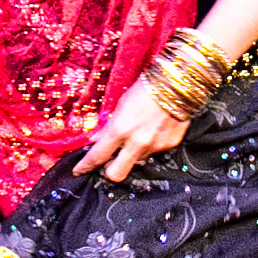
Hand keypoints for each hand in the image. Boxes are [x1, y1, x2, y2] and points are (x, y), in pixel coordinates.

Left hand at [73, 81, 187, 184]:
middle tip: (109, 162)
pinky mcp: (170, 145)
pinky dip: (150, 145)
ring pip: (137, 162)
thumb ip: (109, 126)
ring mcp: (155, 146)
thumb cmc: (146, 88)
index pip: (97, 156)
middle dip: (109, 171)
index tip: (79, 171)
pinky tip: (153, 130)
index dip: (85, 166)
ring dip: (133, 154)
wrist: (178, 83)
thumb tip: (97, 141)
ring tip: (137, 135)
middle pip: (116, 174)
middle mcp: (137, 142)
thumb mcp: (121, 104)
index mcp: (120, 129)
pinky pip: (154, 152)